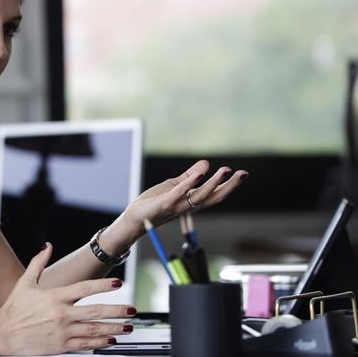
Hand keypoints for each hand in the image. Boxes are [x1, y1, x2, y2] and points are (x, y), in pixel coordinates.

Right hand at [0, 243, 135, 354]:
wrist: (3, 334)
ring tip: (128, 326)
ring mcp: (62, 331)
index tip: (118, 283)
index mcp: (54, 296)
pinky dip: (100, 342)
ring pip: (94, 330)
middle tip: (132, 309)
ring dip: (114, 327)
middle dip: (117, 310)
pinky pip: (85, 344)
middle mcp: (61, 314)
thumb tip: (47, 246)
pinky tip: (111, 339)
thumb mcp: (25, 282)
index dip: (103, 285)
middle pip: (95, 311)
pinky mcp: (61, 346)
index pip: (84, 288)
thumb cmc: (14, 308)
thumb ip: (39, 263)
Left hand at [124, 160, 247, 227]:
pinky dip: (189, 184)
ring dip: (213, 183)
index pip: (215, 194)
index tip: (242, 173)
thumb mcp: (175, 186)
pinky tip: (199, 173)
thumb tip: (206, 163)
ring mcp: (177, 206)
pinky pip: (179, 194)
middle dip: (229, 186)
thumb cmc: (155, 202)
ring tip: (224, 170)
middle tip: (243, 174)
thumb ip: (189, 176)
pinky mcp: (165, 204)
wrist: (136, 217)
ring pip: (200, 196)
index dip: (229, 185)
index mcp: (192, 202)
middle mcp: (188, 206)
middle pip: (214, 197)